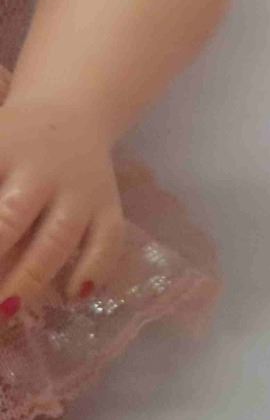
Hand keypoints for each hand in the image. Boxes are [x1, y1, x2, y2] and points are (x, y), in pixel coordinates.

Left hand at [0, 97, 124, 313]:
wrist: (73, 108)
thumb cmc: (10, 139)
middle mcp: (40, 171)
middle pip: (10, 218)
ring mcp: (79, 189)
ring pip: (58, 237)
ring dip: (30, 278)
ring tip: (4, 311)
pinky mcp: (108, 204)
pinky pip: (108, 239)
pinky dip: (95, 268)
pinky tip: (74, 296)